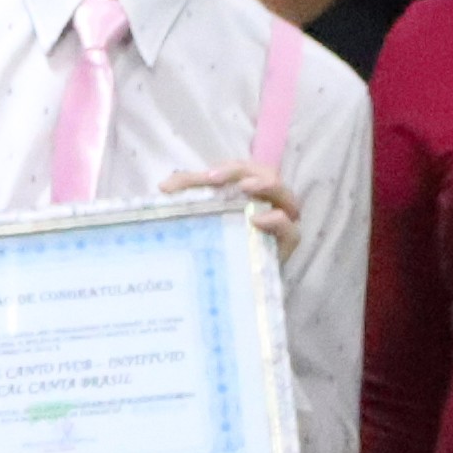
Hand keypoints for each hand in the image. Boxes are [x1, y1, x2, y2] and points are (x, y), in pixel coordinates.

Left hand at [169, 161, 304, 250]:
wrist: (231, 285)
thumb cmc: (220, 244)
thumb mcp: (201, 216)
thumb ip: (187, 196)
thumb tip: (163, 187)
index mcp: (250, 190)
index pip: (243, 169)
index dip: (227, 167)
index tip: (206, 177)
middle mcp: (269, 200)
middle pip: (266, 173)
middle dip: (242, 171)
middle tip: (216, 178)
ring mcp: (281, 219)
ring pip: (283, 192)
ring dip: (264, 185)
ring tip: (244, 188)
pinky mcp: (287, 242)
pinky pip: (289, 226)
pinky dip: (275, 219)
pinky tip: (257, 220)